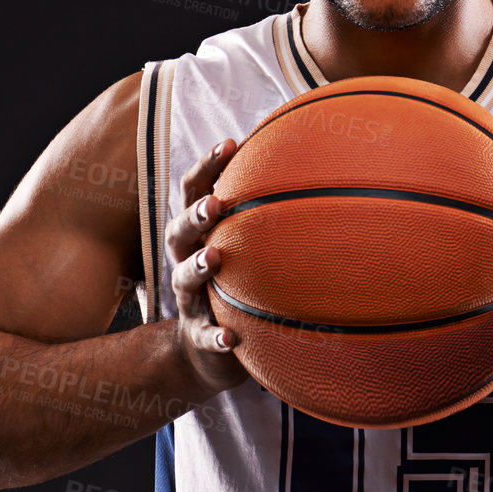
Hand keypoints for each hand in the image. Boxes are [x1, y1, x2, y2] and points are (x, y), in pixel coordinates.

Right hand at [165, 139, 248, 396]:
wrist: (205, 348)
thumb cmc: (234, 283)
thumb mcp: (243, 248)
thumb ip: (265, 216)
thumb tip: (314, 170)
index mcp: (198, 235)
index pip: (193, 192)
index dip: (207, 167)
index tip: (230, 143)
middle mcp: (186, 261)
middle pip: (178, 231)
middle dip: (194, 215)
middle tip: (214, 204)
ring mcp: (190, 299)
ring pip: (183, 279)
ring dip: (198, 266)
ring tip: (214, 258)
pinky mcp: (199, 335)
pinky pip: (204, 336)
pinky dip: (215, 337)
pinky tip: (231, 338)